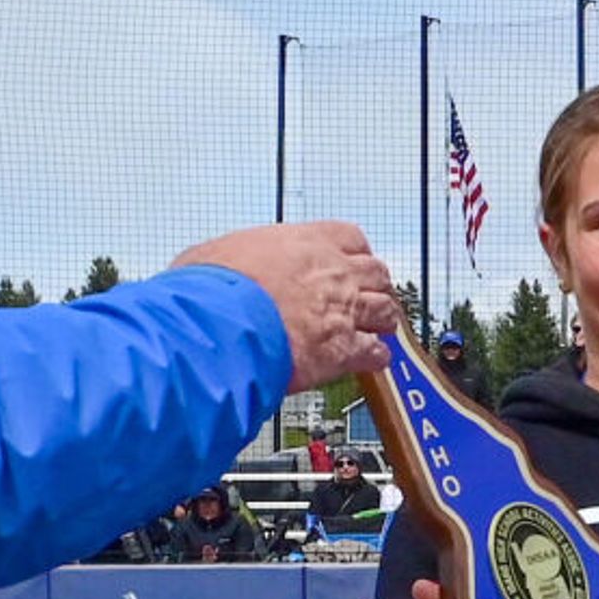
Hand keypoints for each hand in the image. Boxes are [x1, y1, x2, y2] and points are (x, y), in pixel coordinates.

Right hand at [173, 220, 398, 390]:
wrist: (219, 325)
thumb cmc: (212, 289)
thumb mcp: (218, 253)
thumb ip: (238, 258)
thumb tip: (222, 266)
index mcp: (305, 242)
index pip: (350, 237)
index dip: (353, 253)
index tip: (349, 261)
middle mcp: (333, 272)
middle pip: (376, 273)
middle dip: (372, 285)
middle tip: (363, 296)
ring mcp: (344, 310)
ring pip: (386, 311)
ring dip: (380, 321)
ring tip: (372, 328)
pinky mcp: (344, 350)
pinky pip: (377, 353)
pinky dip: (375, 358)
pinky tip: (367, 362)